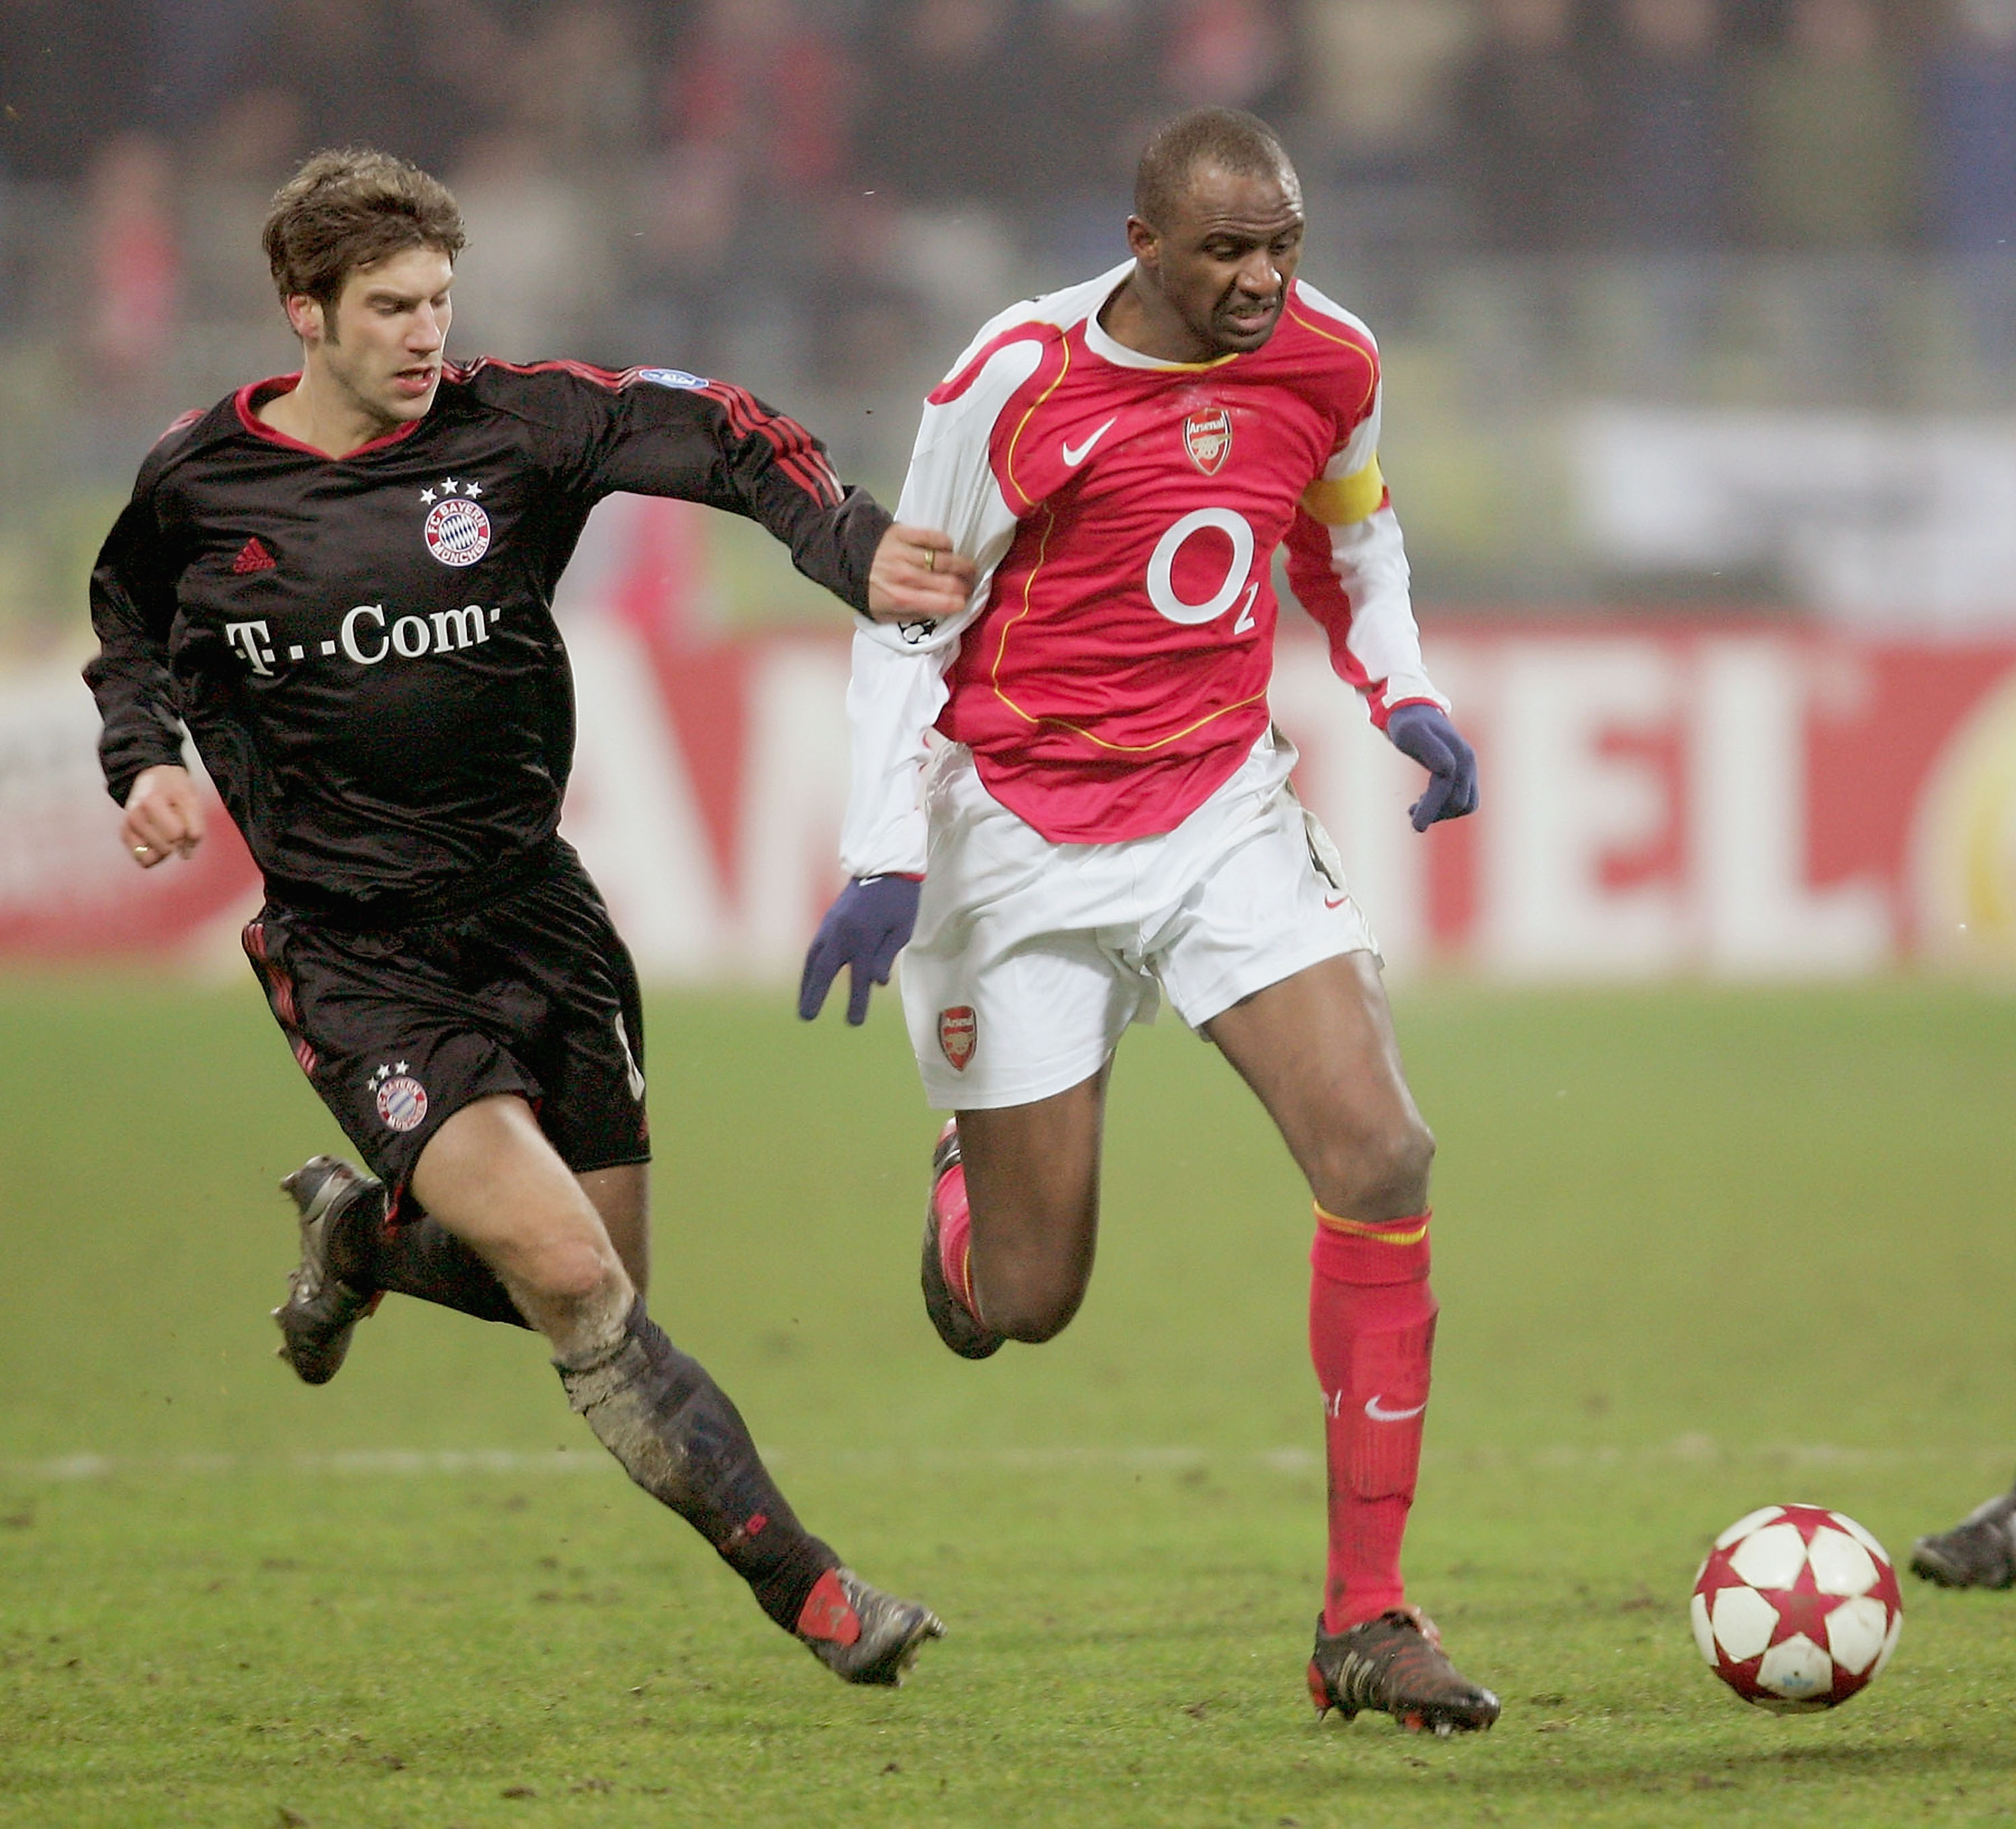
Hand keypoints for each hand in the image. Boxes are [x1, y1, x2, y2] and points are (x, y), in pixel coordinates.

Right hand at [121, 764, 205, 867]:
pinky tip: (159, 839)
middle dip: (178, 842)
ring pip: (152, 858)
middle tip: (176, 822)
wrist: (155, 777)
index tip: (186, 819)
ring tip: (166, 828)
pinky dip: (155, 855)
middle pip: (165, 849)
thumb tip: (186, 855)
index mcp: (151, 803)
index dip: (188, 833)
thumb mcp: (192, 800)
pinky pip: (143, 861)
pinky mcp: (125, 836)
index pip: (176, 835)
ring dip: (166, 849)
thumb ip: (195, 826)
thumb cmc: (175, 789)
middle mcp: (134, 817)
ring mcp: (127, 827)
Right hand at [799, 875, 922, 1024]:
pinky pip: (814, 949)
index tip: (854, 1023)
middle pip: (825, 970)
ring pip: (814, 959)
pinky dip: (809, 968)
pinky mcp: (828, 922)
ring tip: (803, 1005)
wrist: (885, 866)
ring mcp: (831, 926)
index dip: (857, 1002)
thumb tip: (877, 983)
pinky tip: (809, 980)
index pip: (860, 977)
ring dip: (807, 983)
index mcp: (865, 937)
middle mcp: (843, 933)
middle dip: (815, 994)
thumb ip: (886, 957)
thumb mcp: (901, 929)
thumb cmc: (900, 901)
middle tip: (807, 1017)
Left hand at [865, 524, 976, 624]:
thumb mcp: (880, 613)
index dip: (960, 604)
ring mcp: (905, 553)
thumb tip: (934, 612)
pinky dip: (946, 544)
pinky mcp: (904, 532)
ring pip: (947, 560)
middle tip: (969, 586)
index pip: (944, 603)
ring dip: (963, 566)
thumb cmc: (862, 586)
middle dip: (966, 586)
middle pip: (950, 582)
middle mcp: (905, 576)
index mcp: (900, 599)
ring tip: (967, 569)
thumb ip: (908, 616)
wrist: (838, 554)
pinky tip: (946, 551)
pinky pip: (936, 538)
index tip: (963, 603)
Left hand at [1385, 703, 1477, 831]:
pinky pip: (1463, 800)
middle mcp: (1469, 763)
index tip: (1416, 827)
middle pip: (1459, 803)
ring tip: (1415, 807)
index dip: (1431, 809)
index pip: (1447, 790)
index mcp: (1458, 755)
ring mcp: (1469, 768)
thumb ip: (1429, 748)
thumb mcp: (1411, 733)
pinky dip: (1446, 807)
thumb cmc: (1408, 725)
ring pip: (1465, 805)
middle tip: (1410, 811)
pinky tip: (1424, 801)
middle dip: (1435, 812)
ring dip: (1442, 812)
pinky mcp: (1465, 774)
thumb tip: (1447, 769)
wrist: (1414, 713)